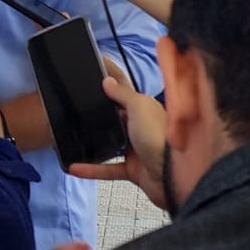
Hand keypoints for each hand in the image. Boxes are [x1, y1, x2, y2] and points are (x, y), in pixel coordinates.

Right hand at [66, 77, 169, 209]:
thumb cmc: (162, 138)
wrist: (175, 175)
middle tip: (76, 107)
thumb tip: (108, 81)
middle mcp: (142, 128)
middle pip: (117, 118)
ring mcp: (138, 150)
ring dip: (94, 143)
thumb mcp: (140, 106)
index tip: (94, 74)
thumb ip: (123, 94)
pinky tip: (75, 167)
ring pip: (111, 144)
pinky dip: (92, 170)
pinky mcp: (134, 171)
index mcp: (146, 109)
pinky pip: (108, 170)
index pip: (124, 92)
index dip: (110, 83)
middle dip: (100, 114)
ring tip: (73, 136)